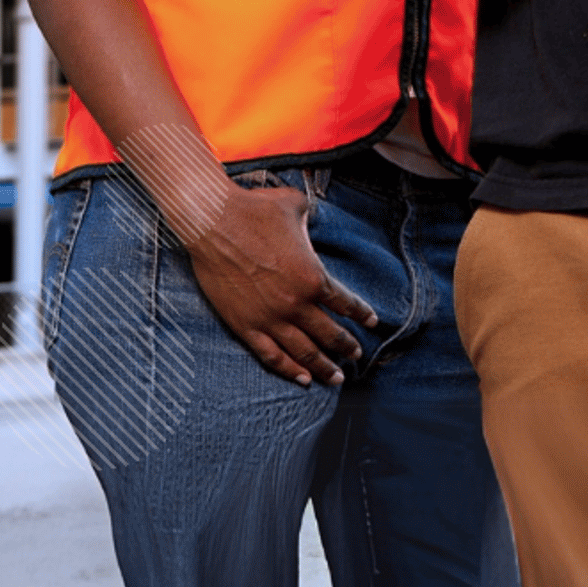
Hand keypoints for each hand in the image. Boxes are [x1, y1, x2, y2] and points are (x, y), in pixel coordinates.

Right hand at [184, 182, 377, 387]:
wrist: (215, 223)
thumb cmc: (257, 210)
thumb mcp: (297, 207)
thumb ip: (312, 218)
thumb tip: (315, 216)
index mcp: (313, 276)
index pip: (345, 303)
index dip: (360, 315)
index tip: (372, 324)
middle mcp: (296, 303)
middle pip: (328, 334)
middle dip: (346, 347)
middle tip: (357, 357)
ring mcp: (270, 318)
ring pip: (303, 352)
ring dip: (322, 367)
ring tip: (336, 378)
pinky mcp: (245, 327)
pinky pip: (270, 356)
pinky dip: (287, 370)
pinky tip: (301, 379)